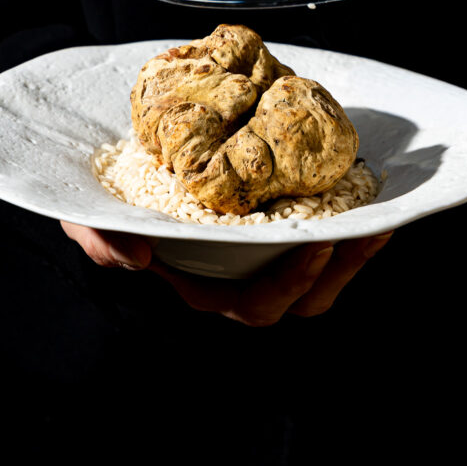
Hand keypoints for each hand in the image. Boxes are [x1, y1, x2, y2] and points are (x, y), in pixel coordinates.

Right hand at [60, 220, 391, 325]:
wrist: (119, 163)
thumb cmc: (105, 199)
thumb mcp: (84, 214)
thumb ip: (98, 237)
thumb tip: (135, 259)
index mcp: (202, 284)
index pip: (252, 302)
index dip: (289, 282)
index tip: (317, 241)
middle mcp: (237, 277)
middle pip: (302, 301)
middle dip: (338, 273)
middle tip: (360, 233)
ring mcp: (261, 255)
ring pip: (323, 278)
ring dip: (356, 256)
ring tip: (382, 221)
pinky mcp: (277, 226)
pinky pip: (326, 240)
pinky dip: (351, 224)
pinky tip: (371, 196)